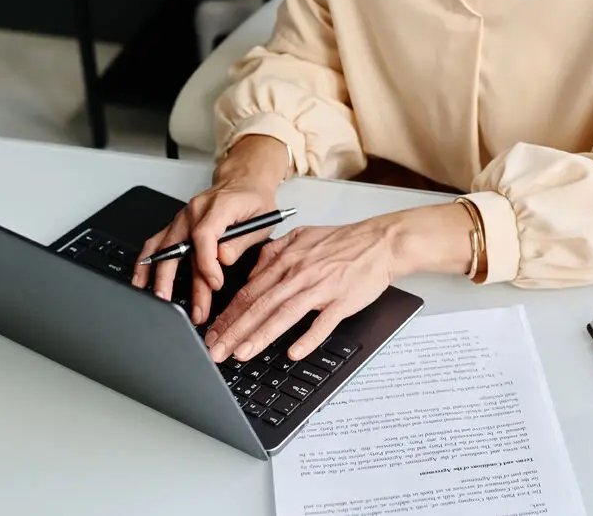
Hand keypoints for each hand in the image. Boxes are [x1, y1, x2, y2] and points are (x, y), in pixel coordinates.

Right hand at [131, 137, 289, 324]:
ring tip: (157, 300)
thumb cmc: (254, 201)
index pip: (204, 236)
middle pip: (178, 247)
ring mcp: (182, 217)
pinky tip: (142, 279)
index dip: (207, 264)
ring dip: (158, 276)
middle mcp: (195, 211)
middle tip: (178, 306)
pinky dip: (147, 262)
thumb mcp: (262, 220)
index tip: (215, 284)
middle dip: (176, 280)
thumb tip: (222, 260)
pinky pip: (156, 243)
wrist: (244, 181)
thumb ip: (241, 242)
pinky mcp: (177, 225)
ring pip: (164, 248)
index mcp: (218, 206)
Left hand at [203, 203, 473, 362]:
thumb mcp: (301, 237)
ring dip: (260, 336)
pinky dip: (308, 337)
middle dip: (233, 331)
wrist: (381, 242)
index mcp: (287, 260)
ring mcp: (322, 287)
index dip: (228, 315)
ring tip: (241, 354)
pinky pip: (323, 321)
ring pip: (284, 314)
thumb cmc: (343, 243)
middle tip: (215, 352)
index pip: (249, 291)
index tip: (211, 334)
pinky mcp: (343, 300)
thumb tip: (251, 276)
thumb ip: (273, 255)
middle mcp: (299, 273)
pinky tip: (294, 352)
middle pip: (260, 305)